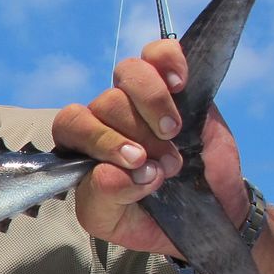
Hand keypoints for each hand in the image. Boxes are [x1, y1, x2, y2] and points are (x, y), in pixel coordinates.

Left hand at [52, 38, 249, 255]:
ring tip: (173, 133)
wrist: (203, 212)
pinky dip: (169, 61)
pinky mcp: (172, 83)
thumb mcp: (115, 221)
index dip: (102, 139)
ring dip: (153, 103)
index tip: (138, 162)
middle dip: (137, 133)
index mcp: (80, 148)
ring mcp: (137, 97)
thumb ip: (103, 200)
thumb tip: (110, 172)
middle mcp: (104, 117)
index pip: (71, 124)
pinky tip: (180, 84)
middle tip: (165, 164)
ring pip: (127, 72)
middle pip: (105, 101)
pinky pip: (159, 52)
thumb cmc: (148, 216)